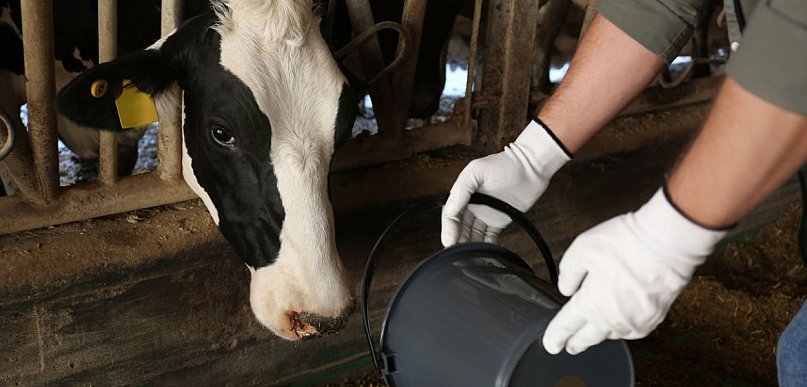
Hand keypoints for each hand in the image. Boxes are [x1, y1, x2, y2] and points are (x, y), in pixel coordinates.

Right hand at [441, 119, 570, 245]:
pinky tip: (485, 252)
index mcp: (463, 194)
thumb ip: (461, 190)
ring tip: (470, 255)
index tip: (449, 241)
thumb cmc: (504, 164)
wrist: (531, 168)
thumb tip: (450, 210)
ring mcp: (486, 214)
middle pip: (460, 228)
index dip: (448, 229)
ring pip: (473, 235)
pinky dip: (487, 245)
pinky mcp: (500, 221)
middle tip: (457, 253)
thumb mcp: (476, 171)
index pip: (451, 215)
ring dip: (470, 245)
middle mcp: (473, 205)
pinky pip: (490, 237)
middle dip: (457, 241)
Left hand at [542, 188, 727, 354]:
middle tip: (569, 346)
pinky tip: (619, 321)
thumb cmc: (627, 243)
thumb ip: (569, 272)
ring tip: (592, 331)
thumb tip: (565, 287)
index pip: (567, 326)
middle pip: (588, 338)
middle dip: (576, 343)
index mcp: (591, 303)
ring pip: (611, 334)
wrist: (668, 244)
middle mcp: (613, 319)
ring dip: (599, 334)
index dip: (556, 336)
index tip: (551, 344)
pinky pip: (632, 330)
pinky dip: (622, 328)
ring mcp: (636, 321)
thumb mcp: (582, 249)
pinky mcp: (654, 318)